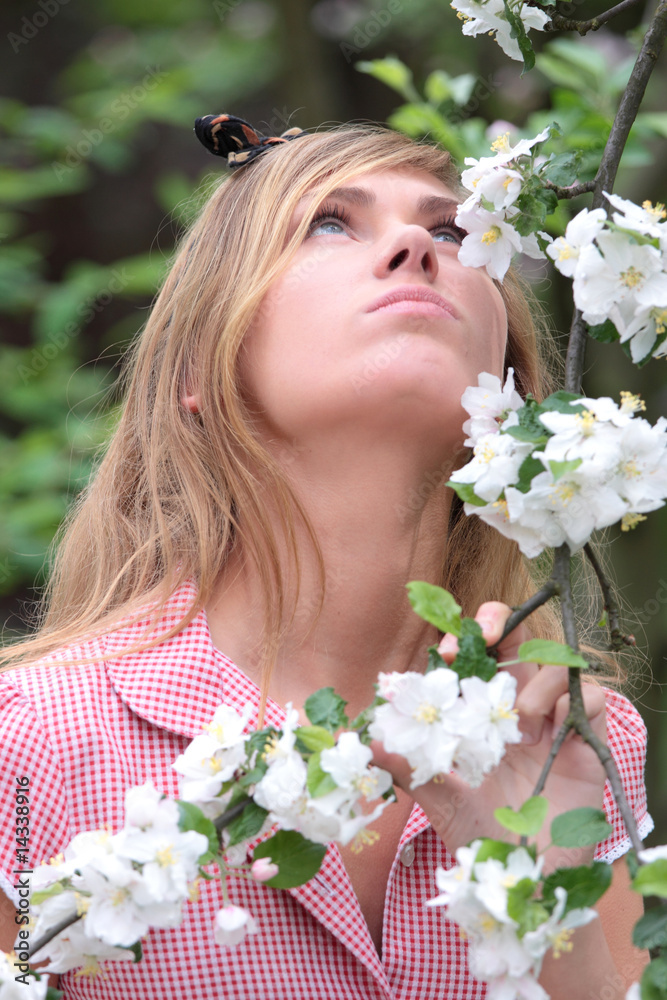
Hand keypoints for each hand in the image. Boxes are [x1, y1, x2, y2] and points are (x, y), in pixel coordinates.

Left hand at [372, 601, 606, 866]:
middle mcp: (517, 710)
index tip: (442, 651)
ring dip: (538, 675)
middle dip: (498, 621)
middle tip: (485, 632)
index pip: (473, 658)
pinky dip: (574, 697)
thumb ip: (407, 767)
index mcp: (479, 714)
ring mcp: (555, 723)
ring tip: (521, 714)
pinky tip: (551, 726)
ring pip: (556, 663)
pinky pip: (593, 696)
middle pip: (516, 640)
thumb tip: (366, 740)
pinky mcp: (588, 743)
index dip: (460, 641)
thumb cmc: (480, 837)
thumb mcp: (439, 800)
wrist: (525, 886)